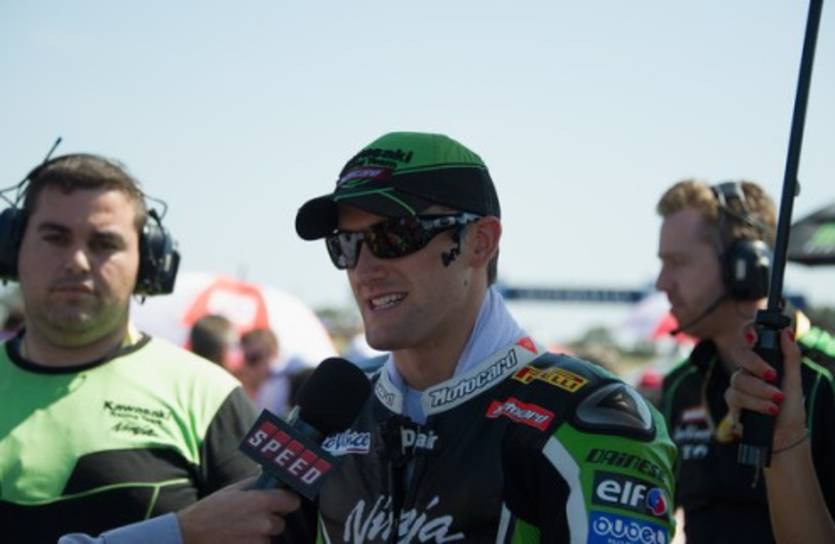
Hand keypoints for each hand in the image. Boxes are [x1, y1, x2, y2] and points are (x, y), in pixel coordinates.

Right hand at [177, 475, 300, 543]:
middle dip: (270, 520)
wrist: (187, 536)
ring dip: (259, 535)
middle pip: (280, 522)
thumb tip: (269, 482)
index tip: (281, 503)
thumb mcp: (231, 490)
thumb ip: (254, 485)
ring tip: (239, 531)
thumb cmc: (208, 511)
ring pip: (268, 538)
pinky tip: (236, 539)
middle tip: (252, 519)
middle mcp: (263, 523)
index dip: (287, 502)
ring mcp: (258, 542)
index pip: (292, 502)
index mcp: (260, 502)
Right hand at [725, 328, 806, 447]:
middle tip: (772, 375)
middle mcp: (747, 372)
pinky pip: (736, 397)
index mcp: (761, 363)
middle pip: (740, 356)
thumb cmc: (791, 410)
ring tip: (777, 401)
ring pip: (738, 379)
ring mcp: (738, 387)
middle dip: (755, 364)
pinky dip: (755, 403)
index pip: (750, 342)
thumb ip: (790, 356)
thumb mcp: (795, 382)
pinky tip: (769, 410)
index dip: (747, 334)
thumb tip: (787, 331)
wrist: (786, 436)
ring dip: (761, 391)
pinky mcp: (732, 404)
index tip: (754, 337)